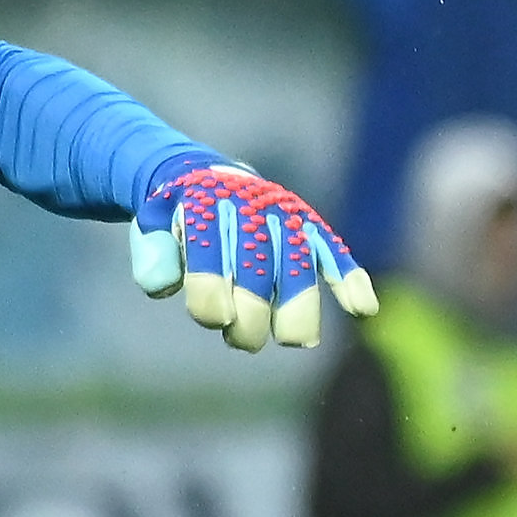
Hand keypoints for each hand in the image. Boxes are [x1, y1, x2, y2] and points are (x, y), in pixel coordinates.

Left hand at [131, 158, 374, 352]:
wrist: (209, 175)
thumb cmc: (180, 214)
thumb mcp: (153, 222)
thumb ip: (153, 250)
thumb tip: (166, 285)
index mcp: (205, 205)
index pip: (211, 257)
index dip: (212, 295)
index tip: (217, 319)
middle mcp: (250, 208)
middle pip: (258, 271)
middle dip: (252, 316)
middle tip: (242, 341)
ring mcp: (285, 216)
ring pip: (298, 268)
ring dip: (299, 310)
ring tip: (293, 340)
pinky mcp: (311, 227)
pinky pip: (334, 253)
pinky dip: (349, 279)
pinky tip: (364, 309)